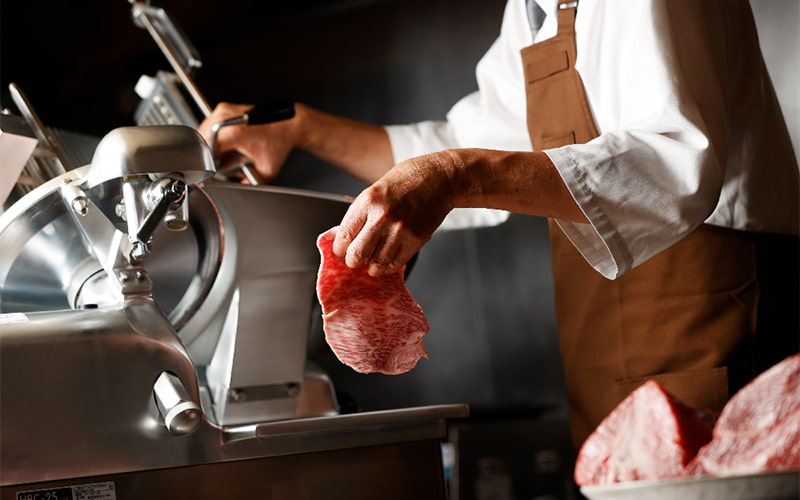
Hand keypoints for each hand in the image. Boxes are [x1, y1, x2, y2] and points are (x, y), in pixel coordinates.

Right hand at [197, 102, 298, 181]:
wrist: (288, 124)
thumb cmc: (278, 141)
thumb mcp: (266, 170)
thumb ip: (251, 183)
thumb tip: (237, 189)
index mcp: (233, 133)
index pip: (204, 149)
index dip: (205, 163)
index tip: (209, 171)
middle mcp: (226, 117)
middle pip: (201, 141)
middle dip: (206, 155)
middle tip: (217, 164)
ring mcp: (224, 110)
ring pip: (203, 132)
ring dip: (208, 145)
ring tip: (222, 154)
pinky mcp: (225, 108)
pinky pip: (210, 125)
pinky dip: (213, 136)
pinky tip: (225, 144)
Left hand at [332, 152, 457, 275]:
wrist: (438, 179)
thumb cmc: (406, 181)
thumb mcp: (375, 191)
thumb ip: (359, 215)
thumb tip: (340, 237)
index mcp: (368, 201)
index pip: (344, 235)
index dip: (338, 249)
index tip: (339, 252)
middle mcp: (382, 216)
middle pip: (357, 254)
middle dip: (352, 261)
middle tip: (354, 260)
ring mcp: (400, 230)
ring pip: (377, 264)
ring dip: (371, 266)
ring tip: (371, 262)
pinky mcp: (416, 239)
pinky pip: (396, 263)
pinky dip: (388, 266)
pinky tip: (387, 259)